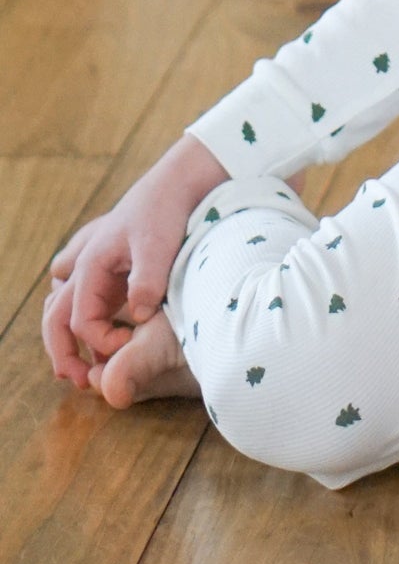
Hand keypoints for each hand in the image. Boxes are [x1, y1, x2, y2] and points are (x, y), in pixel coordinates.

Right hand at [43, 135, 227, 387]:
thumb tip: (136, 316)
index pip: (81, 321)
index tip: (128, 348)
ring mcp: (93, 266)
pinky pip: (80, 294)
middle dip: (63, 352)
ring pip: (62, 306)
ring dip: (68, 336)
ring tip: (83, 367)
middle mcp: (84, 266)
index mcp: (90, 265)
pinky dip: (83, 315)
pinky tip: (102, 331)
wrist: (178, 181)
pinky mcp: (108, 267)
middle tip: (80, 382)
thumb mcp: (158, 245)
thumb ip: (146, 280)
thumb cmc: (165, 211)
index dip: (100, 343)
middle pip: (56, 318)